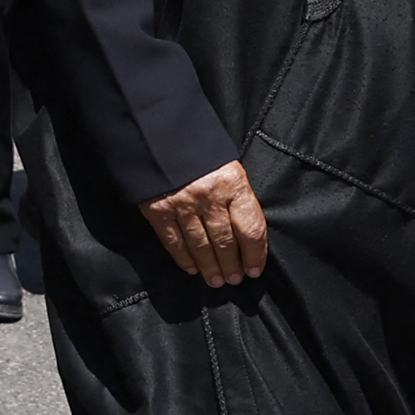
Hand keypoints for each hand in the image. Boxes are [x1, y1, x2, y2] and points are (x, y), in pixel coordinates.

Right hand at [145, 159, 268, 288]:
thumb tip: (246, 235)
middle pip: (225, 242)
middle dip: (232, 266)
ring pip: (200, 246)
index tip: (255, 269)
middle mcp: (209, 196)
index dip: (255, 254)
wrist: (158, 133)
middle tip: (234, 280)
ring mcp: (182, 204)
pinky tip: (192, 269)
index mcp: (233, 184)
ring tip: (216, 281)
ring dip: (210, 267)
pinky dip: (183, 259)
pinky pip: (174, 241)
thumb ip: (237, 197)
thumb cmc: (200, 151)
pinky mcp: (158, 209)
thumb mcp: (228, 166)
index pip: (251, 228)